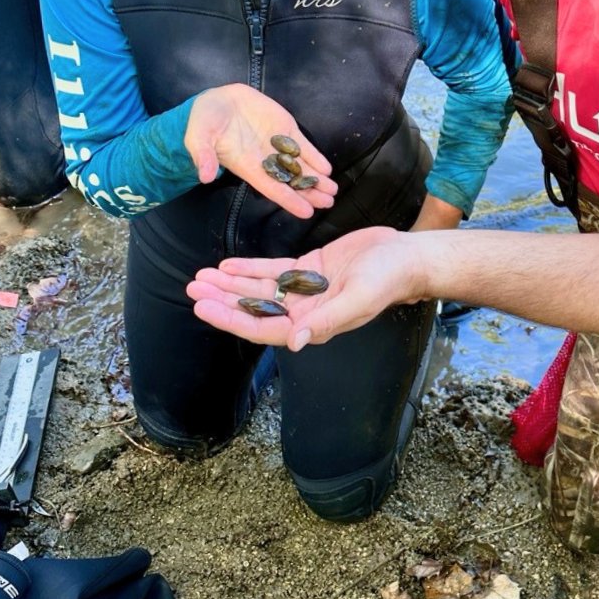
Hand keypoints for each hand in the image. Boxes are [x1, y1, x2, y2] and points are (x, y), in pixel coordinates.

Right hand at [184, 84, 337, 218]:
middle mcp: (264, 158)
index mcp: (246, 165)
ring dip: (316, 178)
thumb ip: (203, 155)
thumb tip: (205, 176)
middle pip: (290, 180)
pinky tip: (326, 169)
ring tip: (332, 191)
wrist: (217, 100)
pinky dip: (314, 157)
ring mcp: (276, 143)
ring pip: (300, 165)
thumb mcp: (198, 137)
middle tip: (328, 203)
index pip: (270, 187)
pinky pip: (302, 146)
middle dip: (309, 192)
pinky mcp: (284, 127)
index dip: (289, 199)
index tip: (306, 212)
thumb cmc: (204, 121)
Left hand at [186, 226, 426, 349]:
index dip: (230, 319)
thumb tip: (294, 341)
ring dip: (230, 284)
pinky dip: (249, 268)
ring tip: (201, 276)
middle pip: (253, 308)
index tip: (203, 307)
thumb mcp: (358, 299)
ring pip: (259, 289)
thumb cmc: (387, 281)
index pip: (262, 327)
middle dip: (222, 300)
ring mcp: (305, 289)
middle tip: (192, 288)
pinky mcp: (309, 267)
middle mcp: (303, 311)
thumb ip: (327, 320)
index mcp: (312, 325)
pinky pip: (273, 270)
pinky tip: (228, 265)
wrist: (405, 257)